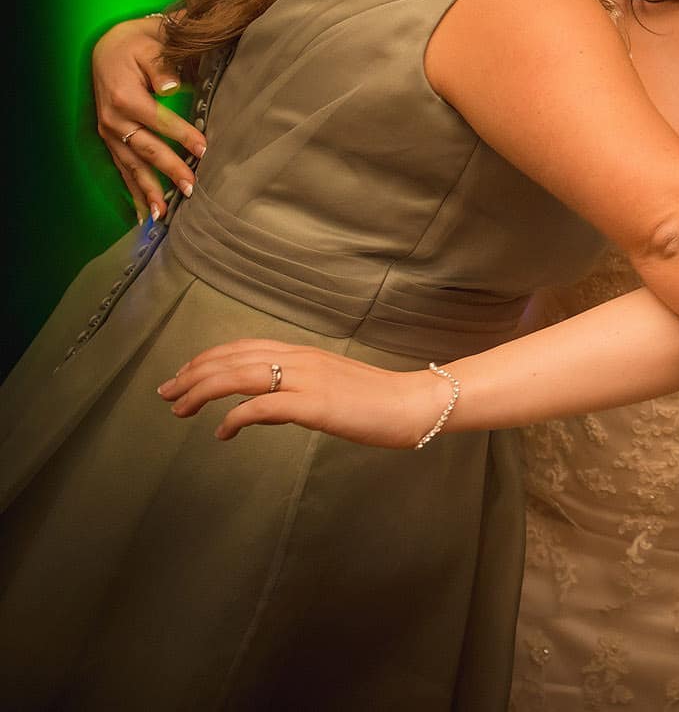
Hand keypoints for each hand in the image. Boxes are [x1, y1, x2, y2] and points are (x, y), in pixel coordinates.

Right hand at [93, 16, 205, 221]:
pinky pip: (122, 169)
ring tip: (164, 215)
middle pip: (144, 149)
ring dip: (148, 191)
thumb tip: (171, 86)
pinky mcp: (111, 140)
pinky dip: (133, 192)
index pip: (158, 119)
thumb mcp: (150, 46)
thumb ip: (161, 66)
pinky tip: (144, 215)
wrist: (108, 48)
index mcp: (125, 96)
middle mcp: (113, 119)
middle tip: (190, 189)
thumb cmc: (137, 45)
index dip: (181, 135)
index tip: (204, 149)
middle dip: (168, 170)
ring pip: (131, 166)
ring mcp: (109, 132)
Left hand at [156, 339, 452, 447]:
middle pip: (231, 359)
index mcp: (302, 353)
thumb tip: (260, 406)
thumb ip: (295, 391)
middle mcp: (298, 359)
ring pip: (238, 376)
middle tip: (164, 392)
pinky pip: (260, 406)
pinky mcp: (312, 404)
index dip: (207, 359)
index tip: (182, 375)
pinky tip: (221, 432)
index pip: (242, 347)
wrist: (413, 403)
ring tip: (178, 408)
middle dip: (191, 374)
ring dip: (201, 391)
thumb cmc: (377, 400)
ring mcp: (305, 380)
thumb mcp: (330, 387)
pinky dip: (234, 417)